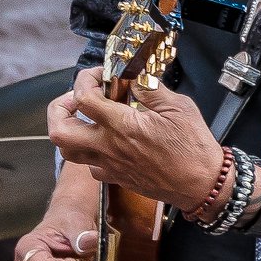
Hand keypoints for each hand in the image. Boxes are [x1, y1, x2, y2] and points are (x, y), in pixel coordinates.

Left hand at [47, 68, 224, 213]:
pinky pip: (89, 166)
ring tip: (85, 118)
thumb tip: (133, 77)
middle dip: (59, 108)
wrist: (201, 185)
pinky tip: (105, 140)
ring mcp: (109, 165)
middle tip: (75, 99)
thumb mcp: (177, 106)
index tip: (100, 75)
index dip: (85, 79)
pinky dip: (90, 151)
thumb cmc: (193, 147)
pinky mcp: (116, 178)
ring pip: (68, 152)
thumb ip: (150, 89)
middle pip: (59, 130)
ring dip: (69, 131)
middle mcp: (109, 147)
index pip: (84, 97)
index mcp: (122, 126)